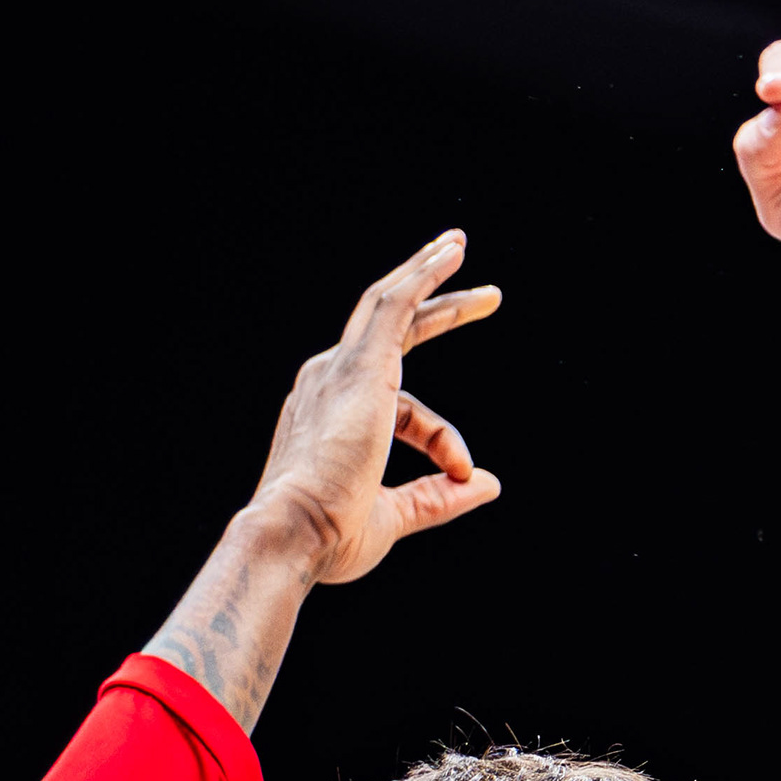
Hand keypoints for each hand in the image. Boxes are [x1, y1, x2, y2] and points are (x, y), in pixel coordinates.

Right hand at [243, 233, 503, 588]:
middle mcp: (329, 382)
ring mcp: (340, 370)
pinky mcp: (358, 367)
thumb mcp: (395, 516)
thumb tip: (487, 483)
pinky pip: (394, 306)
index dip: (443, 440)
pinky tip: (449, 255)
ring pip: (388, 304)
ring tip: (458, 244)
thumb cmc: (331, 535)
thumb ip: (439, 497)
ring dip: (425, 272)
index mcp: (333, 417)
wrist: (293, 533)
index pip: (406, 411)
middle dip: (429, 301)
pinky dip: (422, 278)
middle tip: (466, 277)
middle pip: (387, 329)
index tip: (464, 472)